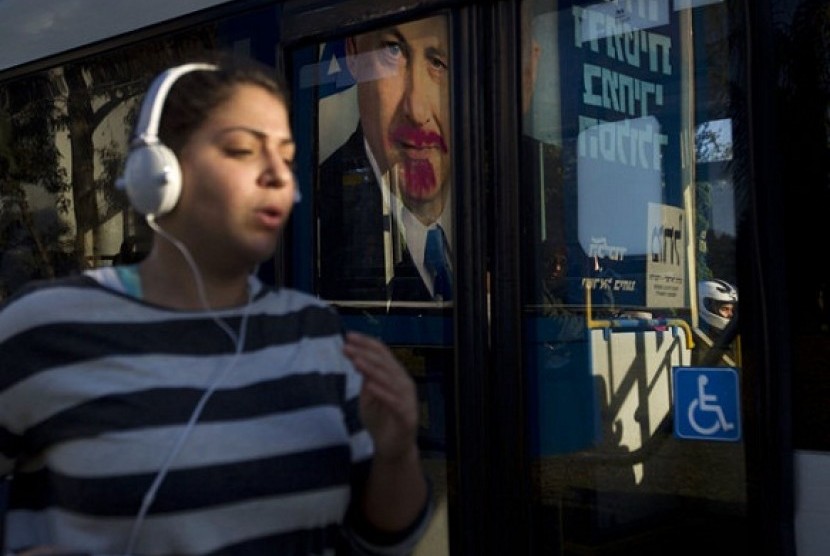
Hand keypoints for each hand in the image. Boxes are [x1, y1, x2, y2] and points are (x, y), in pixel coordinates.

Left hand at [342, 331, 418, 461]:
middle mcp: (404, 383)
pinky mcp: (407, 416)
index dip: (367, 343)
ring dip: (372, 369)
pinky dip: (382, 392)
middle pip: (385, 363)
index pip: (383, 353)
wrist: (392, 448)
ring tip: (356, 360)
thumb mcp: (368, 396)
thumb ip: (366, 379)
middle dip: (364, 353)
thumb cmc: (380, 420)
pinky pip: (395, 402)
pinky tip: (370, 385)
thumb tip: (358, 358)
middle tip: (346, 346)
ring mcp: (408, 399)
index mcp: (395, 375)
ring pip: (390, 379)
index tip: (349, 336)